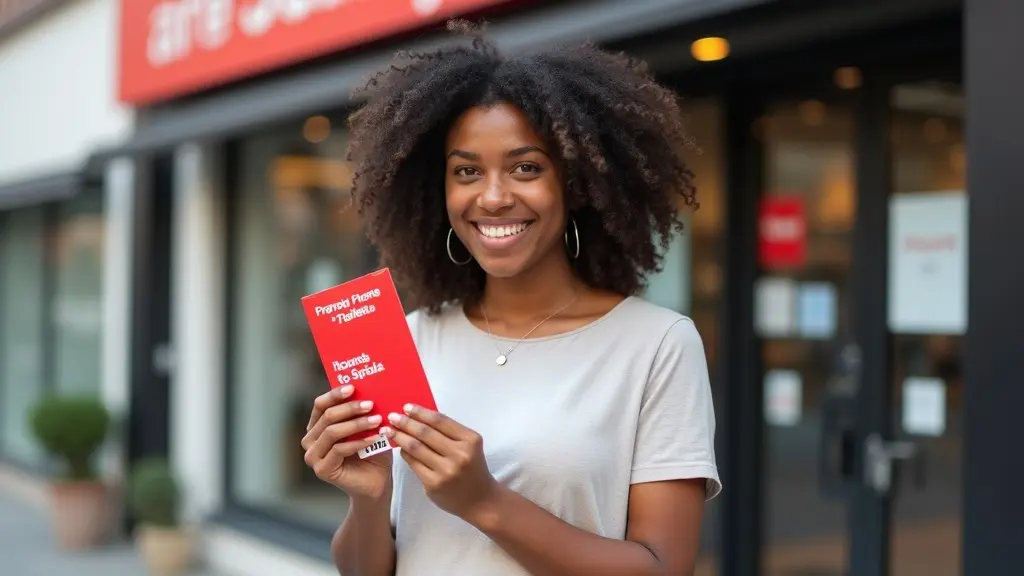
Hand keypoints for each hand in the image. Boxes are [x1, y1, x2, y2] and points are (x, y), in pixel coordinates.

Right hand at [301, 385, 391, 499]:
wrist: (376, 482)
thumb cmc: (371, 452)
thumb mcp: (366, 428)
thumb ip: (362, 412)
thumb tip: (370, 389)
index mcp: (317, 427)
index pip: (320, 405)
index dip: (334, 394)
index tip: (353, 388)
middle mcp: (310, 441)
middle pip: (327, 417)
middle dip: (350, 408)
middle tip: (371, 404)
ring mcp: (313, 456)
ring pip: (332, 432)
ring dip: (357, 424)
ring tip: (377, 419)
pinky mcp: (322, 470)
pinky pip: (339, 449)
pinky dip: (359, 441)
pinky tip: (375, 437)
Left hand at [383, 404, 498, 519]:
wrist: (480, 500)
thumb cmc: (472, 468)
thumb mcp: (469, 446)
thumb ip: (449, 433)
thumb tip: (419, 417)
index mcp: (470, 440)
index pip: (440, 421)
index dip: (421, 412)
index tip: (406, 407)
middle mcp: (459, 454)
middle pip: (426, 433)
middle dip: (406, 422)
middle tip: (392, 416)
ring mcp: (446, 470)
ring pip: (416, 448)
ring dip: (400, 436)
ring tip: (389, 430)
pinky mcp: (434, 484)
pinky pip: (414, 464)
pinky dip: (404, 453)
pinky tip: (399, 448)